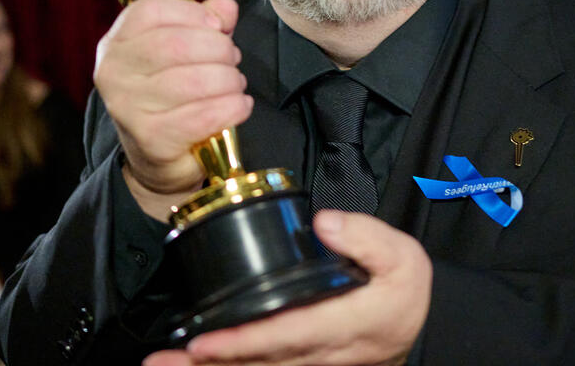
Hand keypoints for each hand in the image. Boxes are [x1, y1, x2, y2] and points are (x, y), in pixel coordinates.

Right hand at [94, 0, 251, 218]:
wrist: (157, 158)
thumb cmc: (172, 95)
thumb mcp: (186, 50)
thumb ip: (206, 23)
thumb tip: (225, 8)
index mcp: (116, 43)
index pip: (150, 11)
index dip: (193, 13)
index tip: (217, 26)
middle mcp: (114, 72)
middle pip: (176, 45)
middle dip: (219, 49)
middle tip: (232, 60)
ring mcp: (128, 107)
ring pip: (194, 81)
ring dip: (229, 80)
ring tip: (235, 84)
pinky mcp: (151, 139)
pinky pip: (204, 115)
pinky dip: (232, 107)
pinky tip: (239, 106)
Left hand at [143, 211, 431, 365]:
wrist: (410, 329)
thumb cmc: (401, 293)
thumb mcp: (404, 257)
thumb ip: (367, 236)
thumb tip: (325, 223)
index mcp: (350, 324)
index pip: (290, 334)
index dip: (245, 340)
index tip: (205, 341)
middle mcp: (324, 355)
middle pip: (261, 362)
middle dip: (212, 362)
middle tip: (164, 360)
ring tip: (164, 363)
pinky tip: (194, 363)